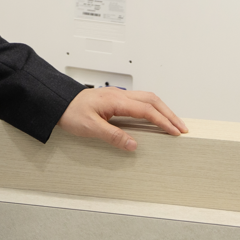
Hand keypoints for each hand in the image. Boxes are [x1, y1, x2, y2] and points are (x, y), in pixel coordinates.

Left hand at [57, 87, 187, 150]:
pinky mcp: (115, 98)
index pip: (147, 110)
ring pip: (147, 98)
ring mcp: (118, 95)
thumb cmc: (70, 112)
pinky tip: (154, 117)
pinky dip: (152, 108)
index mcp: (116, 101)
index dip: (163, 121)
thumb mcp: (90, 128)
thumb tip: (133, 144)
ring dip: (162, 109)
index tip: (175, 132)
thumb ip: (113, 136)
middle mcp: (119, 95)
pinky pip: (139, 100)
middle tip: (182, 128)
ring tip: (173, 123)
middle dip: (170, 113)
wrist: (58, 101)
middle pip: (153, 100)